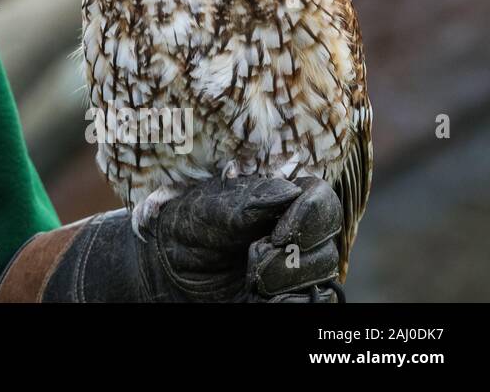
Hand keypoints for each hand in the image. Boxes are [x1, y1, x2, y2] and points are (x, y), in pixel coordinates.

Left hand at [13, 173, 344, 301]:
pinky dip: (286, 301)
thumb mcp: (205, 209)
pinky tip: (258, 297)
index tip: (276, 235)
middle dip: (291, 253)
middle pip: (328, 238)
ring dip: (285, 279)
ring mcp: (296, 262)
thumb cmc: (181, 230)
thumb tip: (290, 188)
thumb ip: (247, 200)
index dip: (308, 215)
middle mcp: (294, 228)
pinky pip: (311, 301)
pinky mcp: (290, 293)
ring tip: (249, 279)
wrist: (161, 273)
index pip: (321, 197)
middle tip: (253, 259)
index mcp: (278, 197)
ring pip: (321, 272)